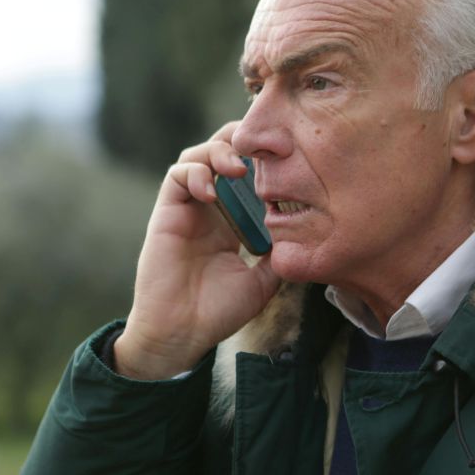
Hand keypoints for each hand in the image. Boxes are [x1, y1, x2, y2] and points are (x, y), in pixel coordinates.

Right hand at [113, 122, 281, 378]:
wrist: (183, 332)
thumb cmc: (219, 311)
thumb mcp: (264, 281)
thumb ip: (280, 254)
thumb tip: (308, 233)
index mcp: (233, 220)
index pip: (248, 174)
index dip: (264, 158)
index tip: (288, 156)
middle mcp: (210, 208)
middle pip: (223, 153)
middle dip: (241, 142)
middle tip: (262, 150)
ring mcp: (187, 208)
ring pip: (197, 156)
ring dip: (218, 151)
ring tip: (238, 167)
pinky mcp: (166, 212)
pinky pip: (176, 176)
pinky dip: (194, 173)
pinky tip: (212, 192)